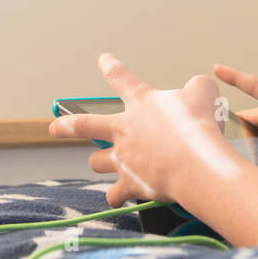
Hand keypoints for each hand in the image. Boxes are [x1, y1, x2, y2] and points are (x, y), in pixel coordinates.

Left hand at [47, 53, 238, 208]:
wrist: (195, 164)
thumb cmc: (197, 126)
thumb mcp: (203, 93)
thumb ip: (196, 87)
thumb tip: (196, 89)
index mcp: (140, 102)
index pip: (121, 78)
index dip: (111, 67)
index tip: (103, 60)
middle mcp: (124, 129)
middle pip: (84, 125)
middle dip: (67, 126)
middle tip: (55, 128)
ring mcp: (123, 158)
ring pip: (97, 161)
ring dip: (100, 161)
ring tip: (104, 162)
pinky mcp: (129, 184)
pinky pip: (115, 194)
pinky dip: (116, 197)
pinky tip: (118, 198)